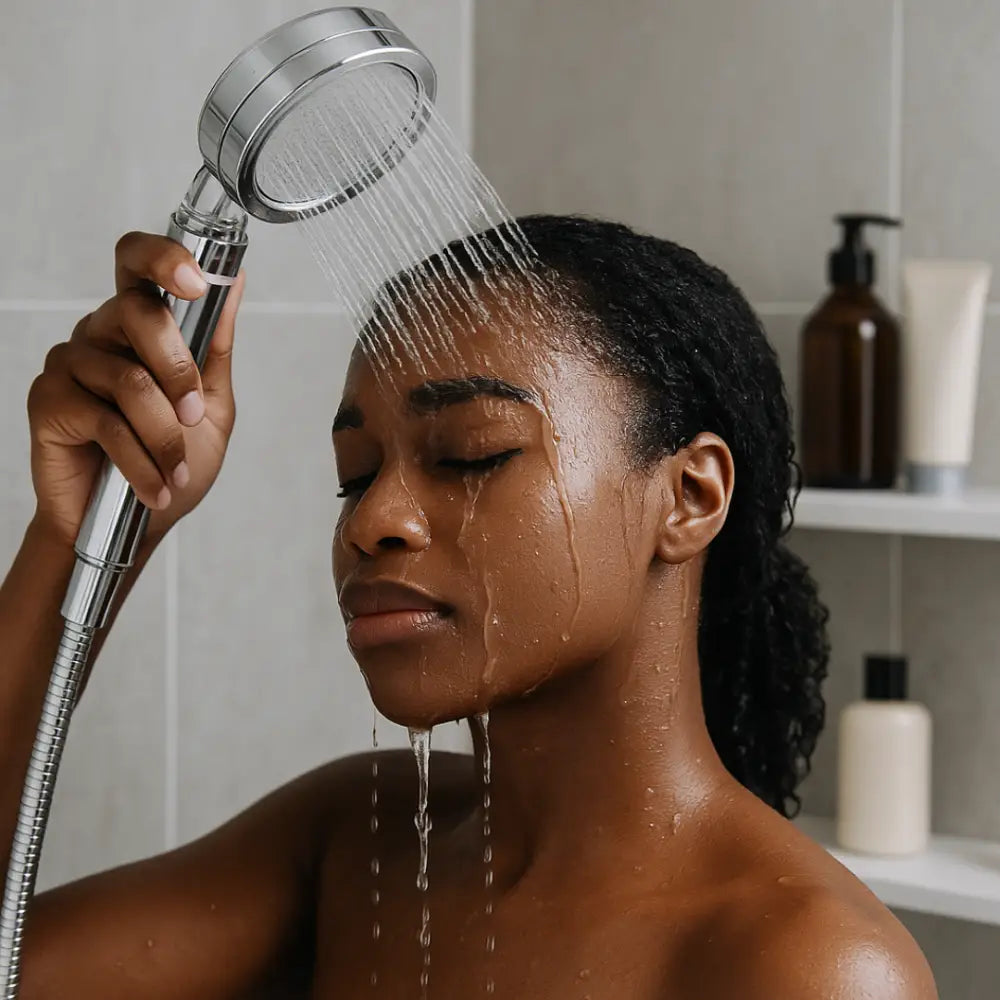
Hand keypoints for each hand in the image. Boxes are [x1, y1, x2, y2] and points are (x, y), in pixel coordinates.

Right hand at [26, 231, 245, 548]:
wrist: (135, 523)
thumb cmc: (171, 460)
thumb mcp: (212, 405)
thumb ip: (217, 348)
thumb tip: (237, 282)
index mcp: (139, 326)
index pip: (138, 262)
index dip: (164, 258)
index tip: (197, 282)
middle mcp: (100, 334)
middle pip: (139, 313)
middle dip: (179, 369)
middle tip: (194, 417)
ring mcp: (70, 364)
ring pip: (129, 379)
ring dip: (165, 434)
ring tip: (177, 470)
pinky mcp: (48, 400)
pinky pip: (105, 420)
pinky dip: (141, 460)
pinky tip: (156, 486)